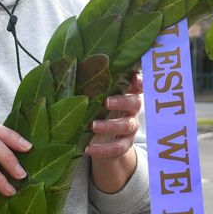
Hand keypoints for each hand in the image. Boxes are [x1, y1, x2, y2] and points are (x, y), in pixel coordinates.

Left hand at [89, 71, 141, 192]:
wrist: (103, 141)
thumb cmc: (99, 110)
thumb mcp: (97, 97)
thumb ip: (93, 85)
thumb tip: (72, 64)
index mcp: (128, 94)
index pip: (139, 84)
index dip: (140, 81)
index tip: (135, 78)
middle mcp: (133, 109)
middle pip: (135, 103)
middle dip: (122, 101)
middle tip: (106, 102)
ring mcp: (131, 127)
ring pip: (126, 125)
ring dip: (110, 125)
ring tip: (93, 126)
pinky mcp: (124, 144)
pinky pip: (117, 148)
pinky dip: (103, 149)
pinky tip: (89, 149)